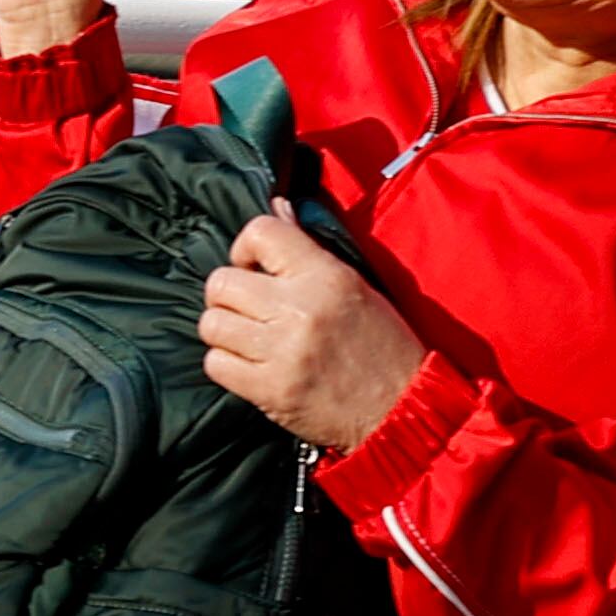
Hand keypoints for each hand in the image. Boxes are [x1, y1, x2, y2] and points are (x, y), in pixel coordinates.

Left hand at [201, 203, 426, 453]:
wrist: (404, 408)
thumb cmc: (383, 346)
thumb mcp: (356, 286)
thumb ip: (309, 250)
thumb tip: (277, 207)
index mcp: (325, 276)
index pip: (260, 232)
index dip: (245, 247)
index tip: (254, 265)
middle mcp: (298, 308)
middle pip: (221, 282)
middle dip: (230, 294)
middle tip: (250, 308)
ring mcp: (281, 351)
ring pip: (212, 324)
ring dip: (225, 330)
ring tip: (250, 338)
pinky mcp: (268, 390)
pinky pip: (216, 364)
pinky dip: (226, 364)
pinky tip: (250, 365)